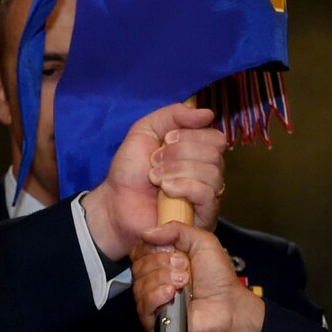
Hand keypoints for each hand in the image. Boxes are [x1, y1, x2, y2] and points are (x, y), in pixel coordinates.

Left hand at [81, 103, 226, 258]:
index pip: (216, 138)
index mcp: (198, 152)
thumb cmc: (130, 170)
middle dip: (180, 153)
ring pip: (213, 174)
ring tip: (155, 177)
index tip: (165, 140)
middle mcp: (208, 173)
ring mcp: (207, 196)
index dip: (191, 135)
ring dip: (178, 170)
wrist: (116, 202)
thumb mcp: (146, 130)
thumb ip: (174, 115)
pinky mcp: (203, 217)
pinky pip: (208, 195)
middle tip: (155, 161)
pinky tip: (166, 190)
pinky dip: (185, 187)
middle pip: (215, 154)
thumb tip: (208, 114)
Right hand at [133, 223, 265, 331]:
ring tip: (184, 282)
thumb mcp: (202, 242)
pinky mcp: (154, 322)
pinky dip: (157, 295)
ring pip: (139, 285)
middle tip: (184, 267)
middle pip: (138, 267)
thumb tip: (147, 233)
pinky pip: (143, 305)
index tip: (172, 250)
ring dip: (163, 279)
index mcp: (162, 263)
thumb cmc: (219, 279)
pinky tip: (173, 294)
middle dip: (162, 263)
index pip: (139, 252)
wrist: (229, 306)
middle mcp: (155, 282)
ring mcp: (154, 302)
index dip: (152, 249)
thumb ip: (175, 230)